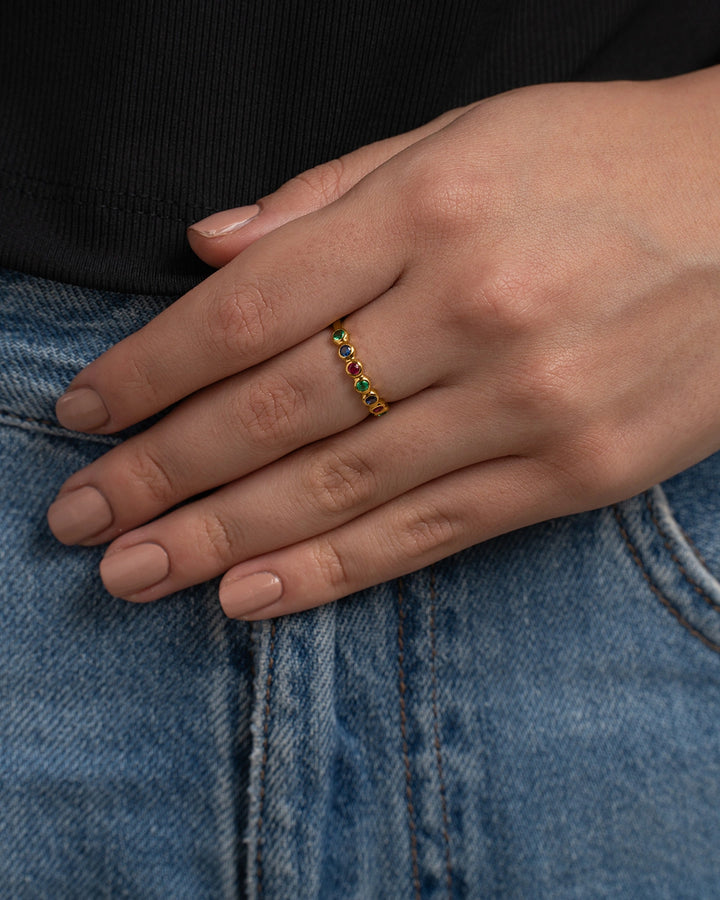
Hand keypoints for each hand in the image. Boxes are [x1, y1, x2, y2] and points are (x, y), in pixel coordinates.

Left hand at [47, 68, 719, 618]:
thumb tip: (207, 249)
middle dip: (161, 473)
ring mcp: (527, 404)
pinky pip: (426, 535)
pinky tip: (248, 597)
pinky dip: (329, 573)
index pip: (246, 311)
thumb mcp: (462, 138)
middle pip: (273, 413)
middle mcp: (470, 312)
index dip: (150, 372)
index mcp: (430, 211)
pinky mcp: (574, 475)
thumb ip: (325, 197)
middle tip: (82, 520)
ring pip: (336, 490)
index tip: (85, 415)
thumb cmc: (601, 160)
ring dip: (219, 539)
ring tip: (133, 573)